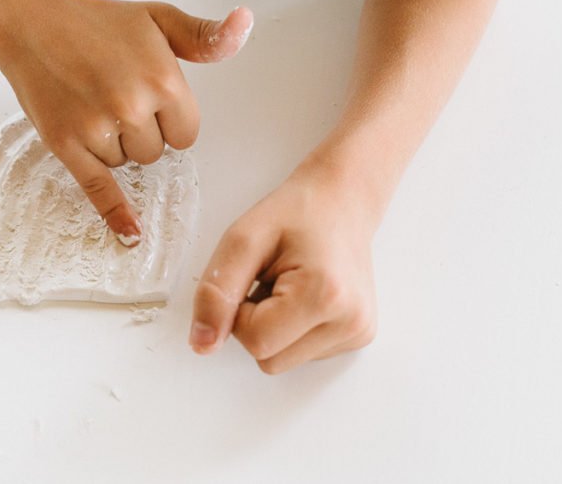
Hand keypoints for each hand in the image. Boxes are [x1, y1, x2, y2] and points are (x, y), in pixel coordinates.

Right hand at [0, 0, 253, 244]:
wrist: (33, 22)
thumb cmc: (98, 20)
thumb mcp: (159, 19)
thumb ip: (205, 36)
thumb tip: (245, 24)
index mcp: (164, 80)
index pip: (187, 134)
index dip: (170, 119)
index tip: (149, 98)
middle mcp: (134, 107)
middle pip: (157, 152)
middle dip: (142, 131)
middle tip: (114, 94)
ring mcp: (99, 128)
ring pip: (127, 165)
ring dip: (116, 146)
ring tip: (93, 105)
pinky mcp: (68, 145)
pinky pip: (99, 188)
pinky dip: (115, 213)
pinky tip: (130, 234)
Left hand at [189, 161, 378, 373]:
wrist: (340, 199)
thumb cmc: (295, 213)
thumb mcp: (242, 240)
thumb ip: (216, 292)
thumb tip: (203, 343)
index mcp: (325, 295)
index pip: (256, 341)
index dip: (240, 312)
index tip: (255, 277)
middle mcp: (351, 322)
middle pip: (269, 360)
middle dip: (256, 323)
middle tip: (273, 279)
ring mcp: (359, 332)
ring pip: (283, 362)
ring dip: (274, 328)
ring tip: (291, 285)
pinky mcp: (359, 336)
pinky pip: (302, 354)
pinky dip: (292, 330)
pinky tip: (305, 296)